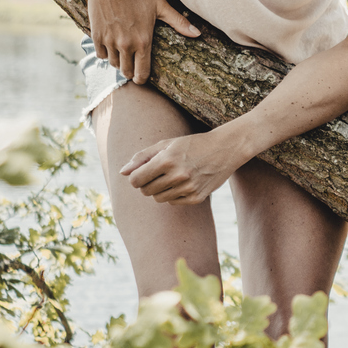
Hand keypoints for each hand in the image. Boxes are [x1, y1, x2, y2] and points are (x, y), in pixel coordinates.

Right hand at [87, 0, 198, 83]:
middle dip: (131, 72)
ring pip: (113, 63)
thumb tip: (198, 34)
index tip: (143, 78)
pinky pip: (100, 54)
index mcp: (143, 42)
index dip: (143, 79)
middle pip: (126, 72)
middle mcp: (125, 45)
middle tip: (133, 67)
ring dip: (118, 61)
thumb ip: (179, 22)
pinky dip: (105, 52)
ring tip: (123, 55)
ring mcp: (109, 41)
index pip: (142, 73)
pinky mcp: (96, 35)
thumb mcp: (160, 5)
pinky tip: (110, 45)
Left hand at [121, 130, 248, 205]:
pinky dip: (173, 195)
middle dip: (147, 183)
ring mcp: (188, 188)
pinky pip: (172, 203)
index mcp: (167, 160)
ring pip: (158, 199)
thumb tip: (122, 173)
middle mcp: (177, 175)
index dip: (135, 178)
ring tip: (172, 177)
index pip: (136, 180)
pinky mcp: (196, 198)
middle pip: (146, 191)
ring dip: (160, 190)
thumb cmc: (192, 144)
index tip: (141, 173)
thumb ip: (142, 157)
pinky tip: (184, 183)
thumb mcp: (166, 145)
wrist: (225, 149)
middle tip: (158, 173)